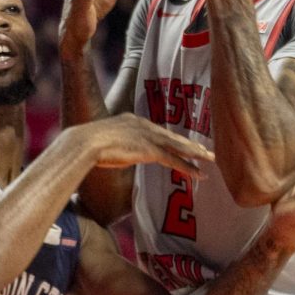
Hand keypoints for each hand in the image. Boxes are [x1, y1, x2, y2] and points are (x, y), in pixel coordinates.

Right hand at [80, 114, 213, 177]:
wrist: (84, 143)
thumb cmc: (85, 145)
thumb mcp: (103, 141)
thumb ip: (114, 145)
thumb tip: (112, 153)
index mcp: (132, 121)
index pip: (158, 131)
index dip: (172, 138)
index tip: (183, 143)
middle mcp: (143, 125)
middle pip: (172, 136)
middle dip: (190, 144)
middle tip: (206, 150)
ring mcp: (147, 137)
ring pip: (178, 146)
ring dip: (196, 154)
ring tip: (211, 159)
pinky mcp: (149, 150)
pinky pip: (173, 160)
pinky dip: (188, 167)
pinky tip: (199, 174)